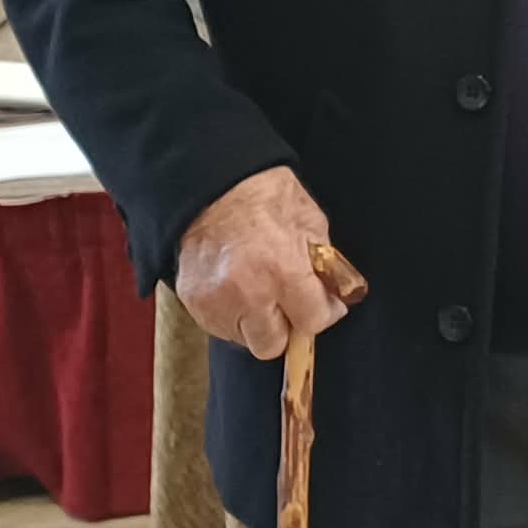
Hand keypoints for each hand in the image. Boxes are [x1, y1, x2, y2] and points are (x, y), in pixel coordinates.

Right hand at [175, 166, 352, 359]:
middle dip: (287, 327)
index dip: (324, 313)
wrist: (212, 182)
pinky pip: (219, 326)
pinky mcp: (193, 301)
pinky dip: (233, 314)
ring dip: (257, 322)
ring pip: (243, 339)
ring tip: (261, 290)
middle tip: (291, 303)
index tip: (326, 304)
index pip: (312, 322)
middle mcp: (246, 292)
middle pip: (272, 345)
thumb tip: (334, 294)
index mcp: (281, 270)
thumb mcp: (310, 222)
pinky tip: (238, 288)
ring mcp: (214, 301)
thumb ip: (324, 264)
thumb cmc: (265, 195)